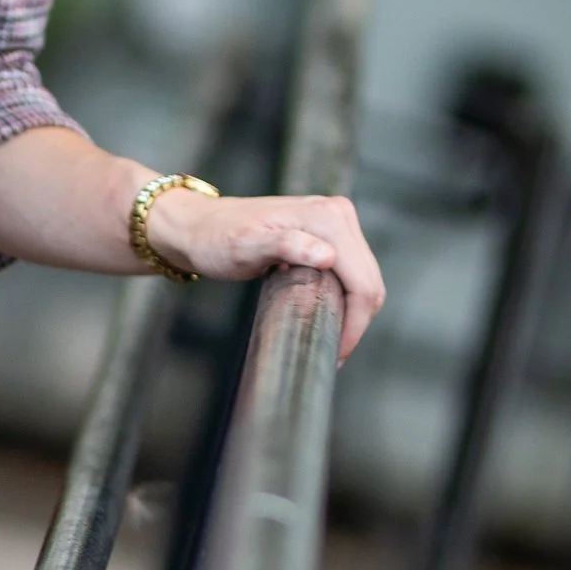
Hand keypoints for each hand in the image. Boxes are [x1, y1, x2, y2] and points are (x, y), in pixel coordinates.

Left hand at [144, 183, 385, 357]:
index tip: (337, 353)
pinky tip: (325, 317)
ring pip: (364, 279)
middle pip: (369, 281)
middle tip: (333, 354)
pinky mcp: (330, 234)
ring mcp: (337, 223)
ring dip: (353, 313)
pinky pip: (352, 273)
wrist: (200, 226)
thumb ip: (285, 246)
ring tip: (328, 340)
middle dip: (356, 322)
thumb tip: (326, 256)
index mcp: (327, 218)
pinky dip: (345, 299)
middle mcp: (339, 215)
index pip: (362, 281)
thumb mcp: (245, 246)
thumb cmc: (217, 238)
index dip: (355, 323)